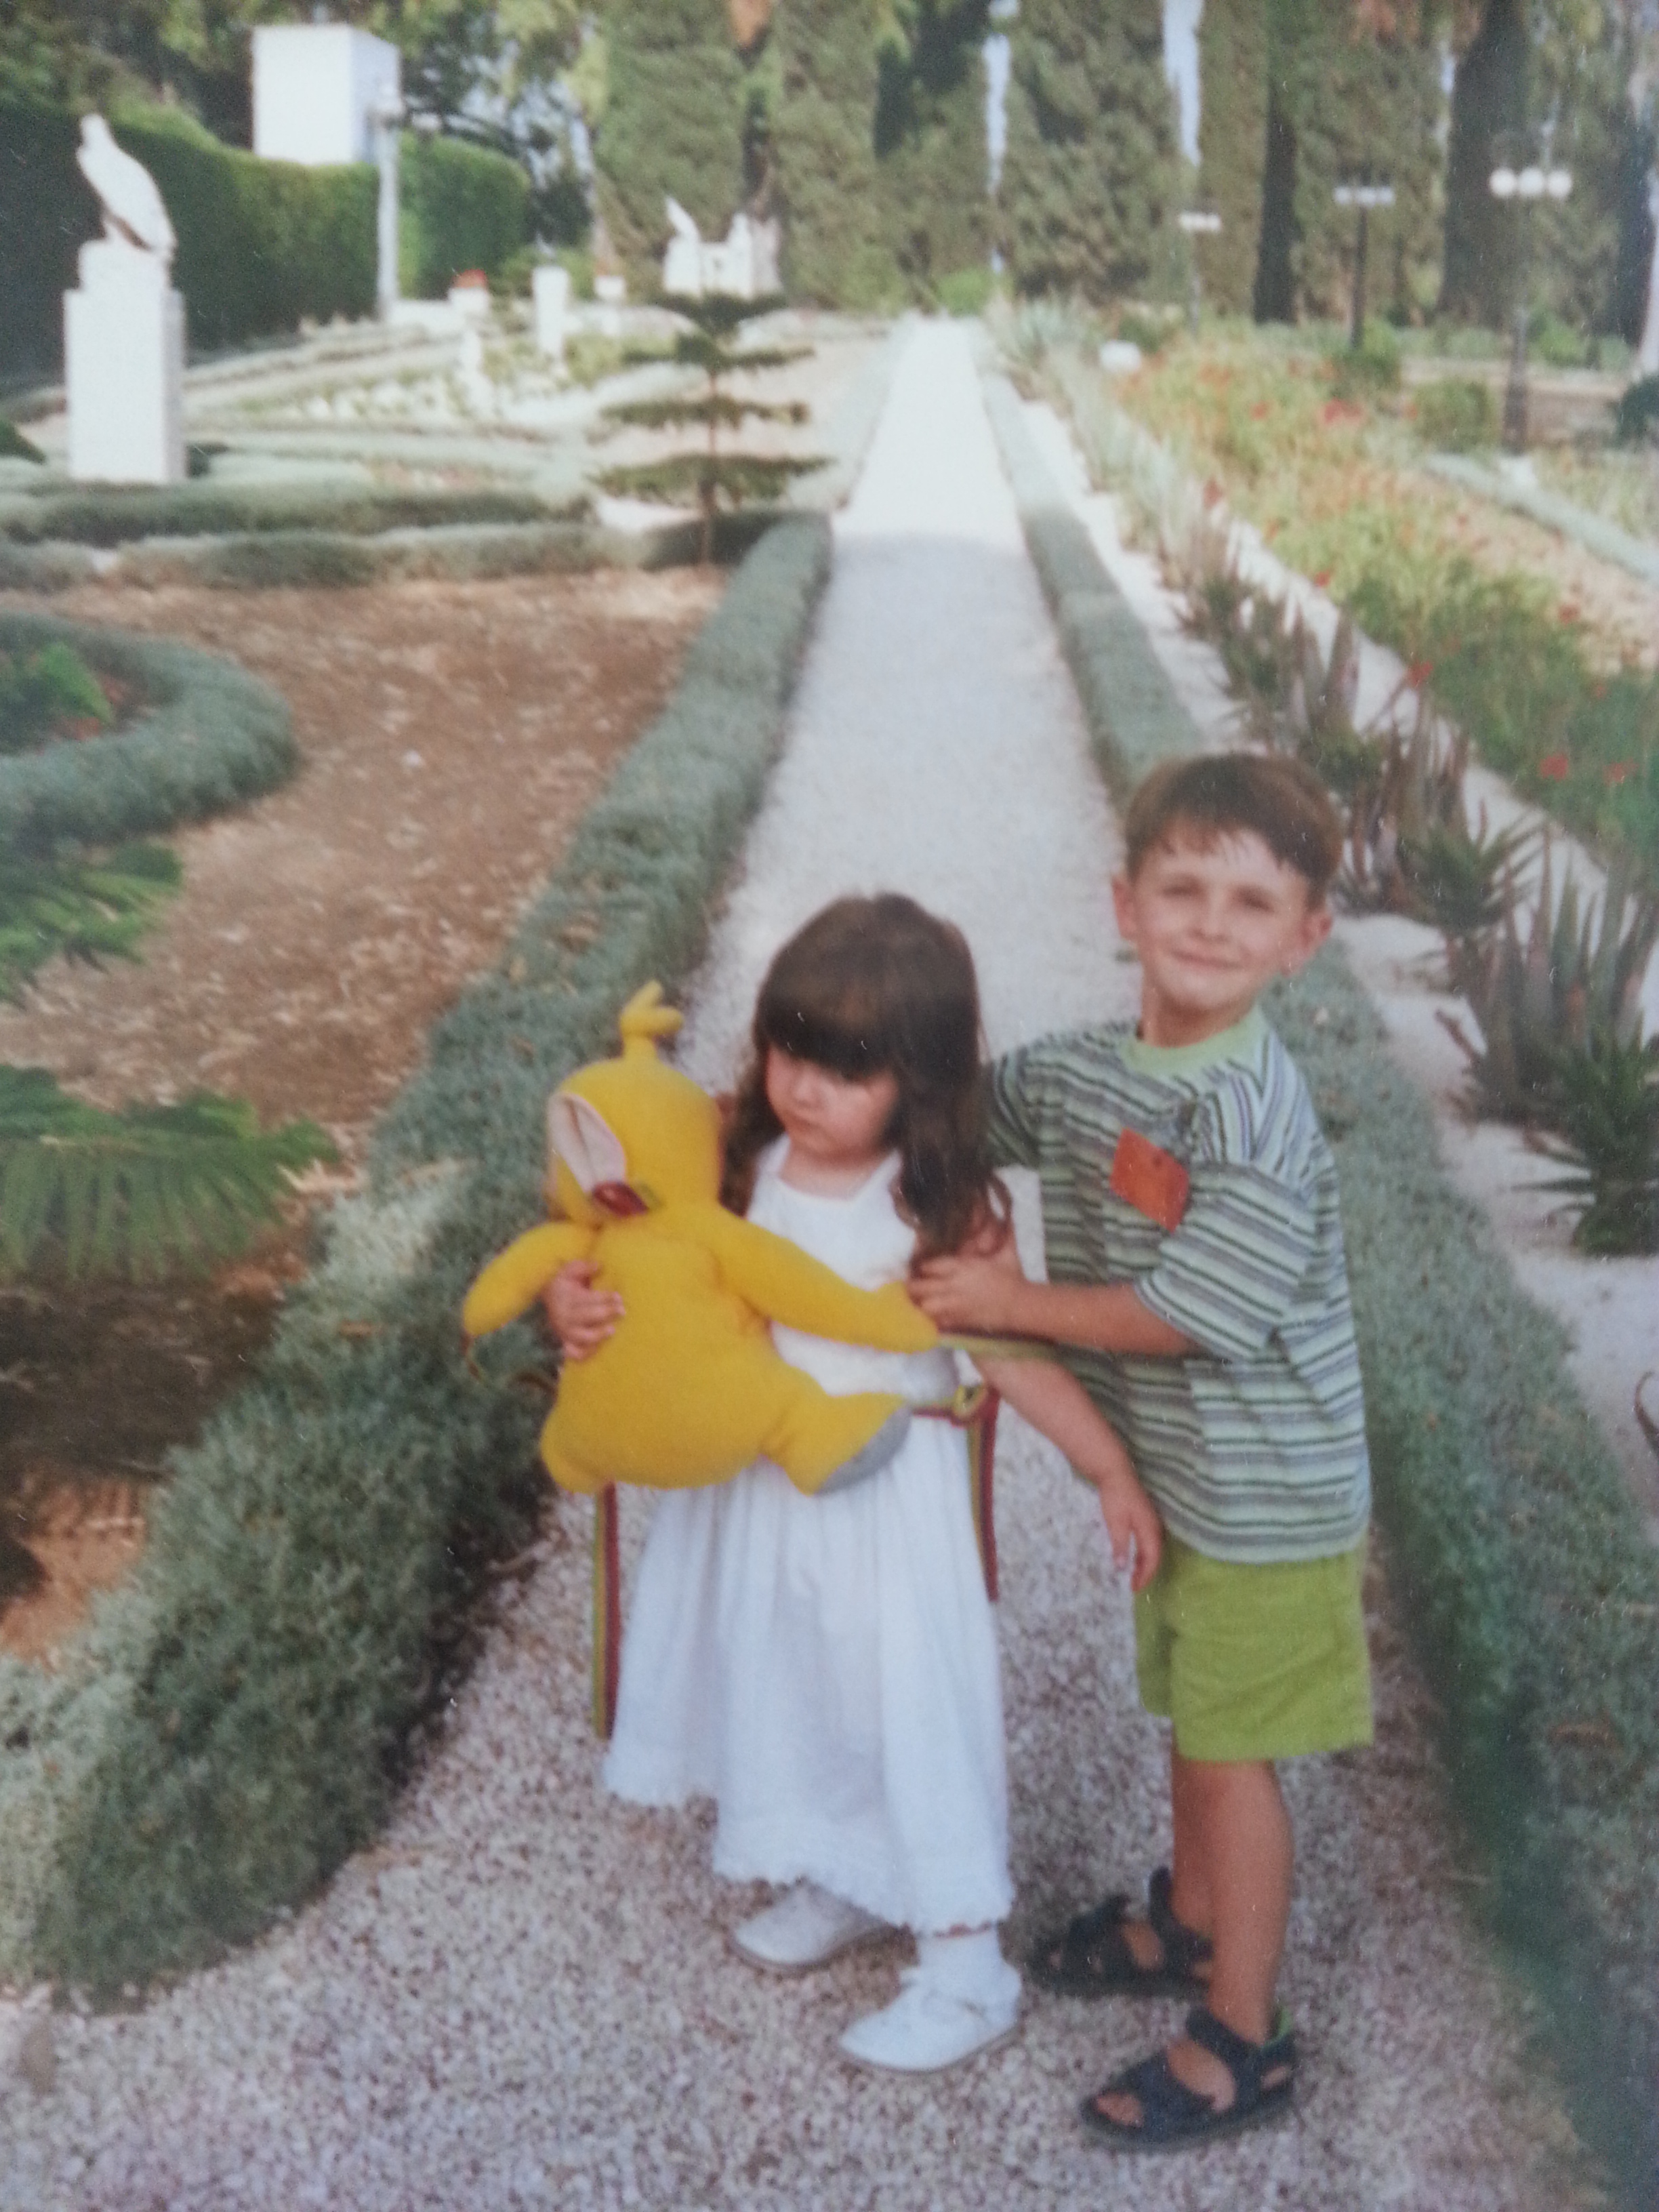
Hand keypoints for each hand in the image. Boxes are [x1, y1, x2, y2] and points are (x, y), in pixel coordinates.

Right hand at [544, 1260, 622, 1360]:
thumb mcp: (568, 1272)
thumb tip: (598, 1265)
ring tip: (612, 1330)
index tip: (618, 1296)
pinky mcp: (565, 1345)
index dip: (604, 1298)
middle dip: (605, 1313)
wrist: (545, 1306)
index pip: (586, 1298)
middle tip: (622, 1310)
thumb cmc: (563, 1286)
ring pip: (581, 1337)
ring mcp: (564, 1333)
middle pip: (586, 1316)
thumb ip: (582, 1267)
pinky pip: (576, 1354)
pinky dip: (587, 1354)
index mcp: (565, 1298)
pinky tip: (600, 1348)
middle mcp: (563, 1317)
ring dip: (598, 1335)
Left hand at [911, 1240, 1027, 1333]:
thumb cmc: (1013, 1277)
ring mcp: (956, 1305)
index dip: (922, 1267)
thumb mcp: (1007, 1253)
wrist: (1021, 1304)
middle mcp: (955, 1286)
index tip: (920, 1267)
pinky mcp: (961, 1320)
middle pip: (922, 1287)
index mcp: (963, 1267)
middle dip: (913, 1286)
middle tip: (910, 1286)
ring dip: (920, 1303)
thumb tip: (1009, 1214)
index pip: (932, 1265)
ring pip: (926, 1306)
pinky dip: (933, 1318)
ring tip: (917, 1302)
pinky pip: (939, 1321)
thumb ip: (1005, 1233)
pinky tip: (931, 1316)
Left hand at [1098, 1472, 1162, 1593]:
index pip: (1152, 1558)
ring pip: (1152, 1549)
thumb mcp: (1115, 1522)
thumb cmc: (1115, 1497)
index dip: (1145, 1575)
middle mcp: (1155, 1526)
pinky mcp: (1146, 1517)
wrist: (1115, 1473)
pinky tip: (1135, 1557)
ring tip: (1134, 1576)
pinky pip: (1149, 1541)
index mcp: (1150, 1529)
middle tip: (1134, 1586)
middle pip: (1155, 1555)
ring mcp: (1152, 1521)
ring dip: (1145, 1564)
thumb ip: (1120, 1545)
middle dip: (1146, 1572)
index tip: (1134, 1588)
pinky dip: (1143, 1553)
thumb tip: (1122, 1568)